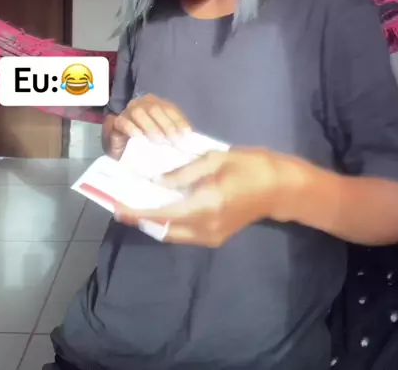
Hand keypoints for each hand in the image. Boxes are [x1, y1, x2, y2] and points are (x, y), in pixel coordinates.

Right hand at [103, 95, 191, 159]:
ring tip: (158, 141)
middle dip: (166, 125)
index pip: (170, 109)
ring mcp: (127, 112)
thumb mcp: (167, 139)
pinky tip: (140, 138)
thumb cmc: (149, 146)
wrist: (125, 155)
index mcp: (157, 105)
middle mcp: (142, 104)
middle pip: (155, 109)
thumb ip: (177, 135)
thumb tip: (192, 140)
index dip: (179, 120)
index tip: (187, 135)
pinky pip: (122, 121)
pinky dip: (132, 129)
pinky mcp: (115, 123)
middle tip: (173, 141)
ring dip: (150, 126)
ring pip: (138, 112)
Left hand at [114, 148, 290, 245]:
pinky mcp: (217, 237)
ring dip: (155, 222)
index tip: (118, 207)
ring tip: (140, 203)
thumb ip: (184, 172)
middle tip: (124, 205)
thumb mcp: (214, 159)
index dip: (138, 211)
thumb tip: (159, 181)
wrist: (279, 187)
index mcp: (205, 205)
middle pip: (164, 230)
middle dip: (142, 219)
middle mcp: (206, 227)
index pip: (163, 213)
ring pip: (174, 234)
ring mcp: (212, 236)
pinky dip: (170, 223)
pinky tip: (163, 206)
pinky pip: (185, 234)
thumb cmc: (249, 166)